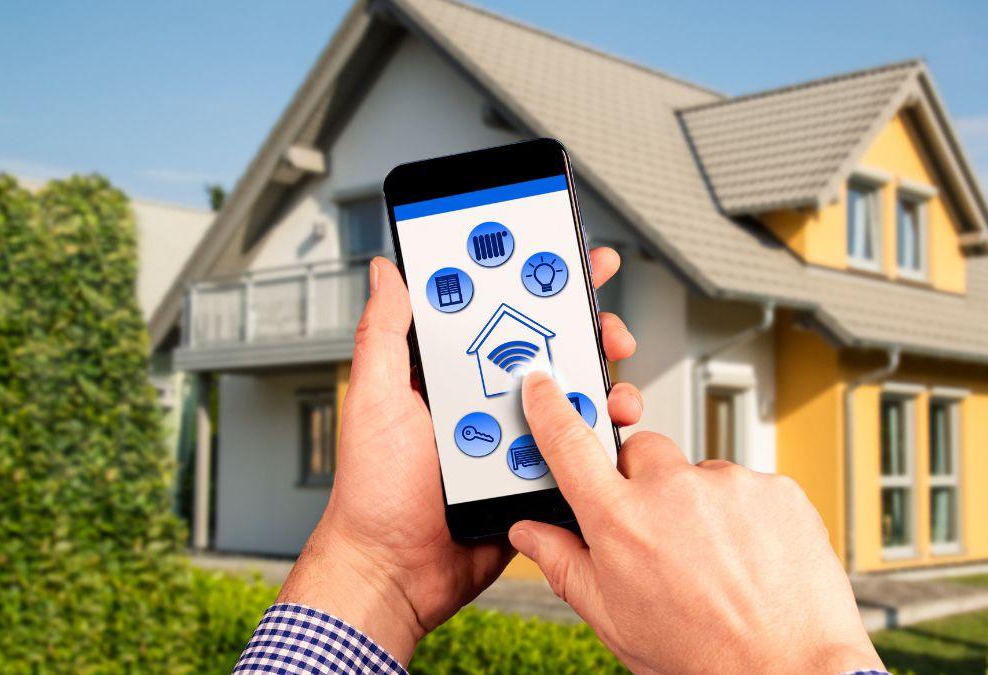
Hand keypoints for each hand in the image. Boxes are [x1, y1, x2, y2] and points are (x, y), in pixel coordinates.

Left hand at [276, 247, 641, 663]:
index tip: (563, 258)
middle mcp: (487, 402)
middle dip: (586, 331)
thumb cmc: (373, 493)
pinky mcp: (536, 478)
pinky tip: (609, 431)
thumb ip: (385, 334)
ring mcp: (515, 441)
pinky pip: (577, 453)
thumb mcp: (375, 399)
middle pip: (548, 352)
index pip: (497, 315)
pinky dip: (600, 440)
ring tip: (614, 382)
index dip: (533, 285)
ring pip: (572, 400)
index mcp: (450, 376)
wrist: (395, 572)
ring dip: (602, 385)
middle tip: (606, 323)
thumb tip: (387, 271)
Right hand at [509, 372, 883, 673]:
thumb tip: (531, 535)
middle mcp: (673, 490)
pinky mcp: (775, 486)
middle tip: (657, 533)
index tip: (545, 388)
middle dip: (641, 482)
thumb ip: (566, 565)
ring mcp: (729, 483)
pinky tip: (748, 557)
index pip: (570, 445)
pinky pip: (746, 487)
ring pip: (698, 475)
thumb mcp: (614, 620)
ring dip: (698, 504)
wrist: (792, 671)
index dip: (551, 409)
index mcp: (621, 522)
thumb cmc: (703, 655)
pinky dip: (743, 515)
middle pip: (640, 453)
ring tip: (714, 561)